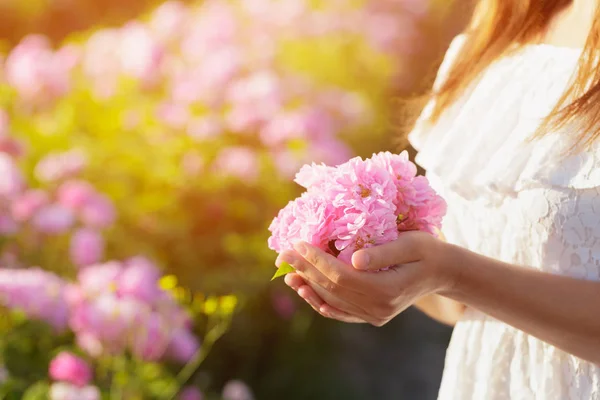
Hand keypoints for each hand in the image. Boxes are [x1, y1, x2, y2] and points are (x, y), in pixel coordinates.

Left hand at [276, 231, 458, 326]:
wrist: (441, 272)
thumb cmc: (427, 251)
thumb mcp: (411, 244)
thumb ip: (384, 252)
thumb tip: (354, 259)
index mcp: (388, 290)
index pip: (343, 276)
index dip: (317, 260)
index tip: (298, 243)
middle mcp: (380, 308)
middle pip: (334, 289)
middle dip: (306, 270)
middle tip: (282, 254)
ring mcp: (376, 315)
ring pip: (334, 302)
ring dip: (309, 287)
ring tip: (287, 274)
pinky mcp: (373, 316)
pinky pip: (341, 312)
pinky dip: (321, 302)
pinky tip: (306, 292)